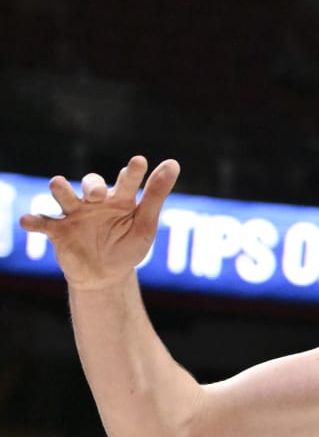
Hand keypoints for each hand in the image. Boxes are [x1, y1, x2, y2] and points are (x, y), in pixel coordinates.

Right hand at [19, 156, 179, 290]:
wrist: (106, 275)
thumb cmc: (128, 245)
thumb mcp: (146, 223)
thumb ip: (155, 195)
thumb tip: (173, 163)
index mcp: (120, 199)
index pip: (126, 181)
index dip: (132, 172)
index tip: (140, 162)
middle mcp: (95, 201)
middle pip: (90, 183)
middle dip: (92, 185)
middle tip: (97, 194)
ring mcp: (74, 214)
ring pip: (64, 196)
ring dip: (61, 190)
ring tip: (57, 184)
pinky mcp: (58, 231)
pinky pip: (43, 222)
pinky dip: (34, 220)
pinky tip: (28, 221)